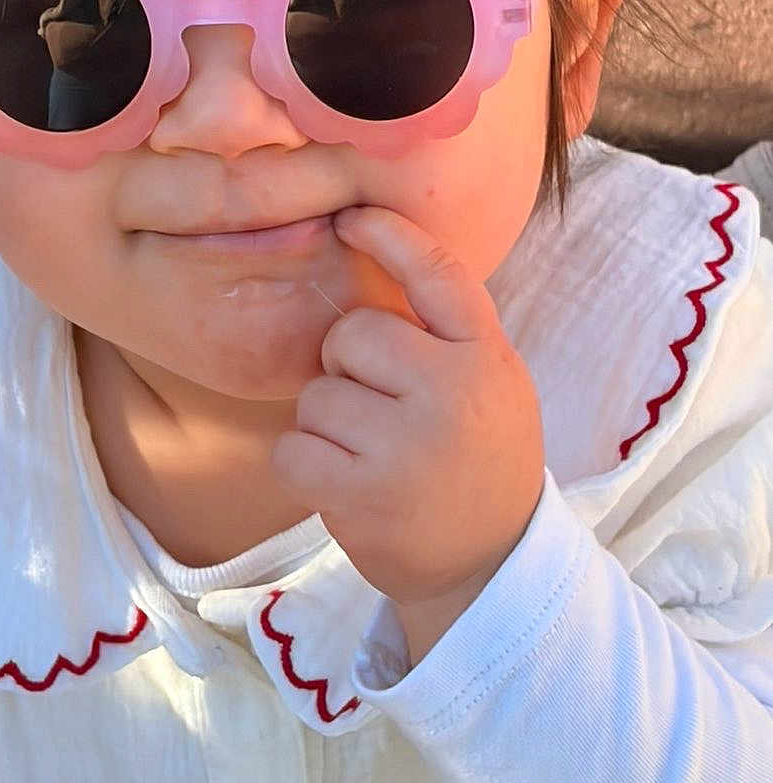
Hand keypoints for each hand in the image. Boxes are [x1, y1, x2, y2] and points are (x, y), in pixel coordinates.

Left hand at [273, 206, 544, 613]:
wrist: (489, 564)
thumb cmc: (476, 458)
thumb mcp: (491, 382)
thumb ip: (443, 332)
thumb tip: (363, 246)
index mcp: (487, 356)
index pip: (437, 273)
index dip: (389, 236)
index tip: (350, 218)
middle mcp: (453, 393)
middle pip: (352, 335)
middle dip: (347, 367)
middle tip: (379, 409)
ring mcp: (406, 446)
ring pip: (316, 397)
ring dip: (327, 426)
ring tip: (370, 457)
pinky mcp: (361, 496)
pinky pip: (292, 449)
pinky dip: (303, 466)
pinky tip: (342, 484)